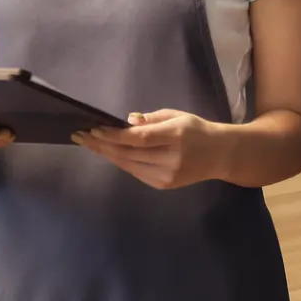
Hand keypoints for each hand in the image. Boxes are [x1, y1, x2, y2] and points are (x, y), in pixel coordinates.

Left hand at [74, 109, 222, 189]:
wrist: (220, 155)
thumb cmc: (197, 130)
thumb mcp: (178, 115)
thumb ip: (152, 119)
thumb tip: (126, 123)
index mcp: (176, 136)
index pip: (139, 138)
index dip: (114, 135)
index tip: (93, 129)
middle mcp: (170, 159)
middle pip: (128, 153)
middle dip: (102, 145)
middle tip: (80, 136)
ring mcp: (166, 175)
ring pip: (128, 165)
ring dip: (106, 154)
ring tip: (90, 143)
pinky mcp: (163, 185)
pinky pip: (135, 172)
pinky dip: (120, 162)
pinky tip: (109, 153)